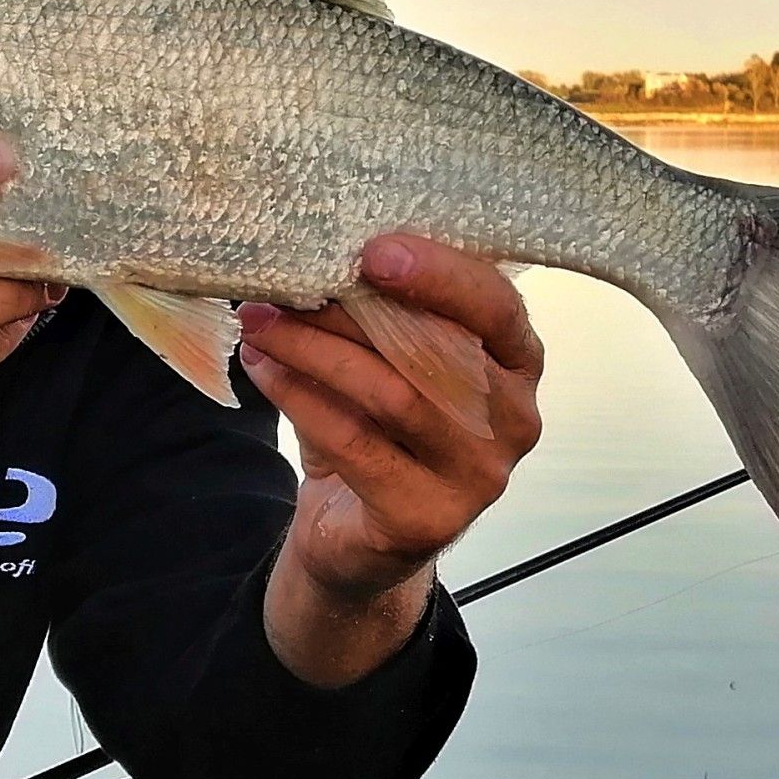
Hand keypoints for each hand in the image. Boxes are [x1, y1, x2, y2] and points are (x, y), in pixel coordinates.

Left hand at [238, 234, 542, 682]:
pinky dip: (300, 399)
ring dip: (313, 351)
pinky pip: (356, 444)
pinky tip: (263, 370)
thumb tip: (315, 248)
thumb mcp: (392, 357)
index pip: (497, 306)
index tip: (372, 252)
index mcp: (518, 361)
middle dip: (348, 311)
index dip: (440, 275)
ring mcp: (479, 476)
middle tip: (281, 286)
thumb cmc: (380, 422)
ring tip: (260, 324)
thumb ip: (383, 310)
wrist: (359, 530)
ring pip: (390, 395)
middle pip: (433, 350)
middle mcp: (515, 419)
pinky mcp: (429, 518)